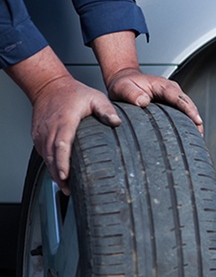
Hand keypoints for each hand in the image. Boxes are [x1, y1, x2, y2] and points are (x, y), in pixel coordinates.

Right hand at [29, 75, 121, 194]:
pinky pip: (42, 154)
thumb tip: (117, 122)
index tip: (65, 175)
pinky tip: (59, 174)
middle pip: (51, 156)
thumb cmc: (73, 93)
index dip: (62, 162)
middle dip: (58, 174)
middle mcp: (50, 129)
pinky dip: (50, 165)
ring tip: (65, 187)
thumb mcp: (94, 97)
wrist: (49, 86)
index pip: (61, 145)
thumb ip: (106, 110)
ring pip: (45, 157)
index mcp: (64, 121)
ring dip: (54, 172)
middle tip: (68, 190)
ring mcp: (41, 133)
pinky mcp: (38, 136)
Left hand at [105, 68, 203, 133]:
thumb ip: (131, 94)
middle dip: (196, 120)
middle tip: (199, 136)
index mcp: (162, 85)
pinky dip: (187, 124)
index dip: (189, 110)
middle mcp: (172, 90)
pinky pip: (183, 114)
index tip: (197, 121)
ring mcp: (174, 98)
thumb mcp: (123, 88)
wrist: (124, 80)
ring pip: (188, 110)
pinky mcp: (172, 105)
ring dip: (193, 123)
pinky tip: (188, 136)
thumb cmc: (124, 84)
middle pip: (189, 105)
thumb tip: (143, 102)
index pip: (179, 98)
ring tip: (196, 140)